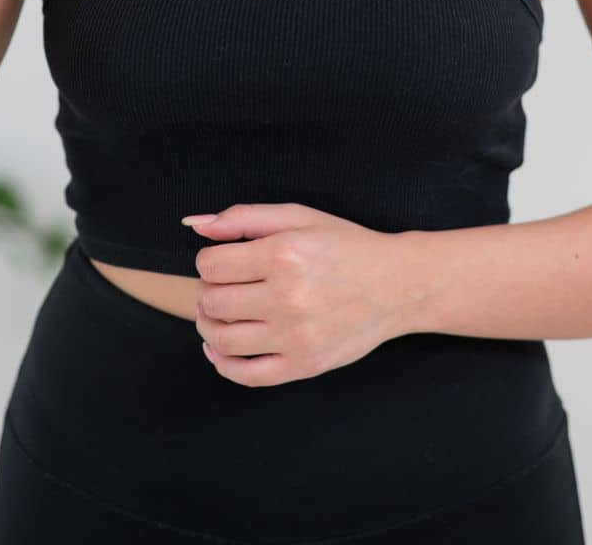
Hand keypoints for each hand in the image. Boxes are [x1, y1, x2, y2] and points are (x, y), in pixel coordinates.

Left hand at [183, 202, 414, 386]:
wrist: (397, 285)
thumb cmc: (345, 245)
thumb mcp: (298, 216)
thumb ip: (242, 217)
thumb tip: (194, 224)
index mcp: (284, 254)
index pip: (211, 264)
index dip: (208, 260)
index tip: (221, 259)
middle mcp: (288, 297)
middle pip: (212, 301)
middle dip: (207, 290)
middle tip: (223, 284)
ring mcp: (296, 337)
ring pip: (222, 339)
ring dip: (208, 324)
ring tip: (218, 312)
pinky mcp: (304, 366)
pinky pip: (247, 375)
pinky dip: (222, 363)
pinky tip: (219, 347)